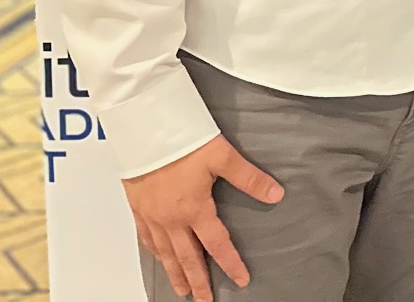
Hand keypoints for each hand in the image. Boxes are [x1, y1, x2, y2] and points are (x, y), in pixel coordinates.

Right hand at [123, 135, 283, 301]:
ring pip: (164, 253)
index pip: (217, 244)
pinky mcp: (137, 206)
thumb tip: (275, 194)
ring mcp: (151, 215)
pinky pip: (146, 238)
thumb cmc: (183, 140)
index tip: (241, 280)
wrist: (144, 129)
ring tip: (181, 290)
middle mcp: (170, 219)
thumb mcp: (222, 156)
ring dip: (174, 273)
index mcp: (193, 210)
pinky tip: (159, 257)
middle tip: (204, 301)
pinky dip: (155, 253)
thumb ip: (249, 178)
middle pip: (187, 258)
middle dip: (197, 282)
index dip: (231, 264)